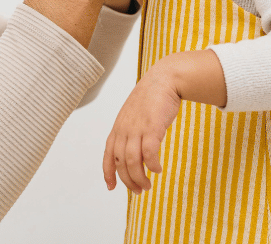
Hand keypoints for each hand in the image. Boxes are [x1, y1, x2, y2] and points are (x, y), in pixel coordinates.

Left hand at [103, 60, 180, 193]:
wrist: (163, 80)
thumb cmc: (151, 99)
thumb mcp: (133, 115)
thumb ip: (130, 132)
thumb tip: (135, 153)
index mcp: (118, 127)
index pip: (108, 154)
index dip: (108, 173)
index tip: (111, 187)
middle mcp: (124, 129)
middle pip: (120, 162)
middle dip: (128, 181)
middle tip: (139, 190)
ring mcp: (137, 128)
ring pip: (132, 161)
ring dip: (139, 177)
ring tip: (148, 185)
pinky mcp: (152, 127)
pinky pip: (149, 153)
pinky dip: (152, 165)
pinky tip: (158, 170)